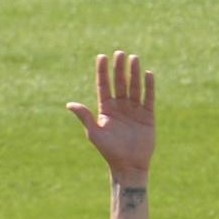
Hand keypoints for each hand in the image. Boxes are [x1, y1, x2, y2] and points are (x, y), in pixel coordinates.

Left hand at [67, 50, 154, 183]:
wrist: (128, 165)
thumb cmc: (109, 151)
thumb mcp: (94, 133)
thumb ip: (85, 116)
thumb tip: (69, 104)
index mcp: (106, 109)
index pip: (104, 86)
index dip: (103, 72)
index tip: (101, 57)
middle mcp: (120, 106)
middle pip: (120, 83)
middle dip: (119, 68)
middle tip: (119, 53)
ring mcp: (134, 109)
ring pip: (134, 87)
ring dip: (134, 73)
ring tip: (133, 58)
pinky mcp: (148, 115)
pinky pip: (149, 97)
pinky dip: (149, 86)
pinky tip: (147, 74)